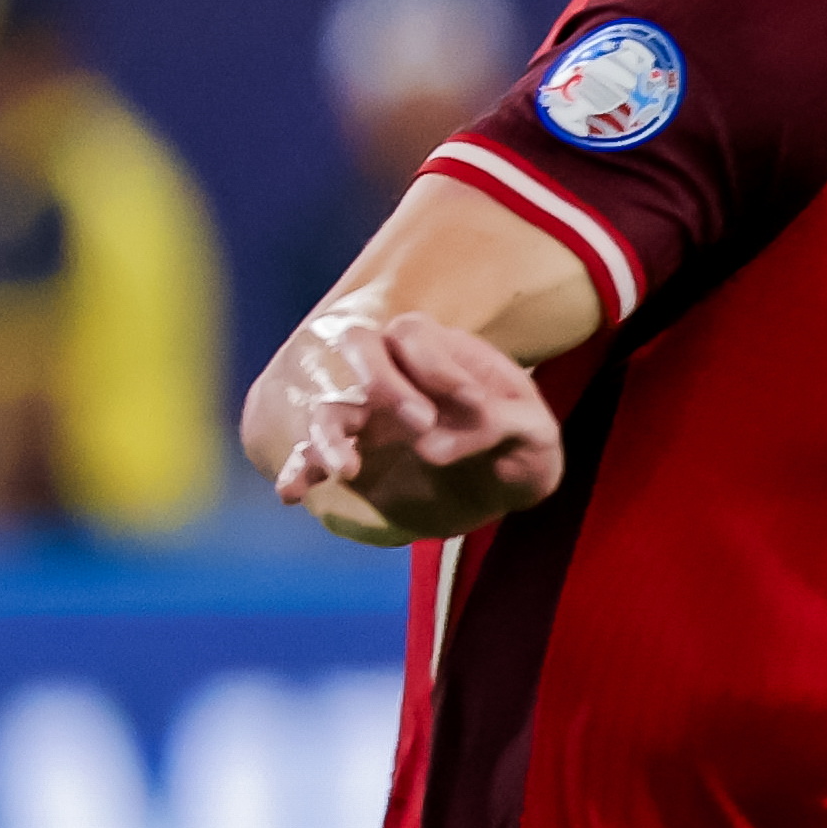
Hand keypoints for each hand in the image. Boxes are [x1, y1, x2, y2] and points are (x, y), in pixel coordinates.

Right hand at [267, 308, 562, 544]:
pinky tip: (290, 493)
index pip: (414, 334)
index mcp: (440, 353)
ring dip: (332, 435)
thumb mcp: (536, 436)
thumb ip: (508, 425)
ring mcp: (369, 417)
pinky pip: (313, 457)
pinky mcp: (355, 458)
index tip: (472, 402)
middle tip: (422, 423)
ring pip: (330, 407)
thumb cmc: (522, 445)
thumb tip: (435, 446)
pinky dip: (300, 472)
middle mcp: (396, 376)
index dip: (437, 364)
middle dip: (384, 381)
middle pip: (359, 347)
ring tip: (348, 470)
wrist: (505, 480)